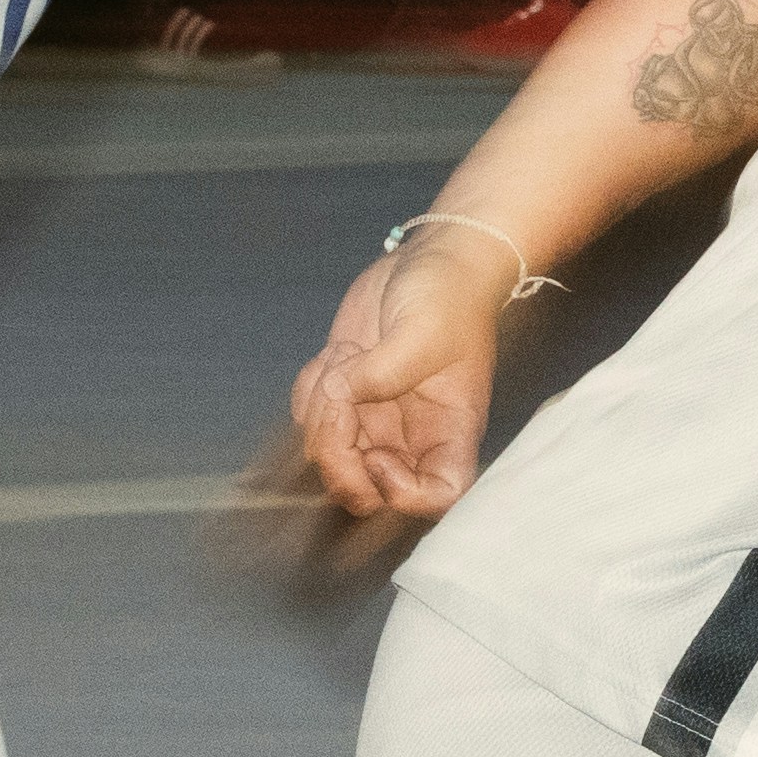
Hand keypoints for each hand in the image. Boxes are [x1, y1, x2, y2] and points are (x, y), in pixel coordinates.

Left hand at [293, 230, 516, 518]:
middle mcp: (410, 435)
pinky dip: (309, 390)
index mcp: (447, 430)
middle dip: (339, 459)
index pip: (436, 495)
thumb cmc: (448, 295)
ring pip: (329, 454)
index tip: (379, 458)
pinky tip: (334, 353)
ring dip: (321, 412)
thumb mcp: (423, 331)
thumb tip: (340, 396)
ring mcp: (375, 418)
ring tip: (345, 357)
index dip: (403, 497)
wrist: (433, 259)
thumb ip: (383, 373)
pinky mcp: (346, 393)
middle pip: (367, 489)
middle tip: (337, 401)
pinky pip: (310, 417)